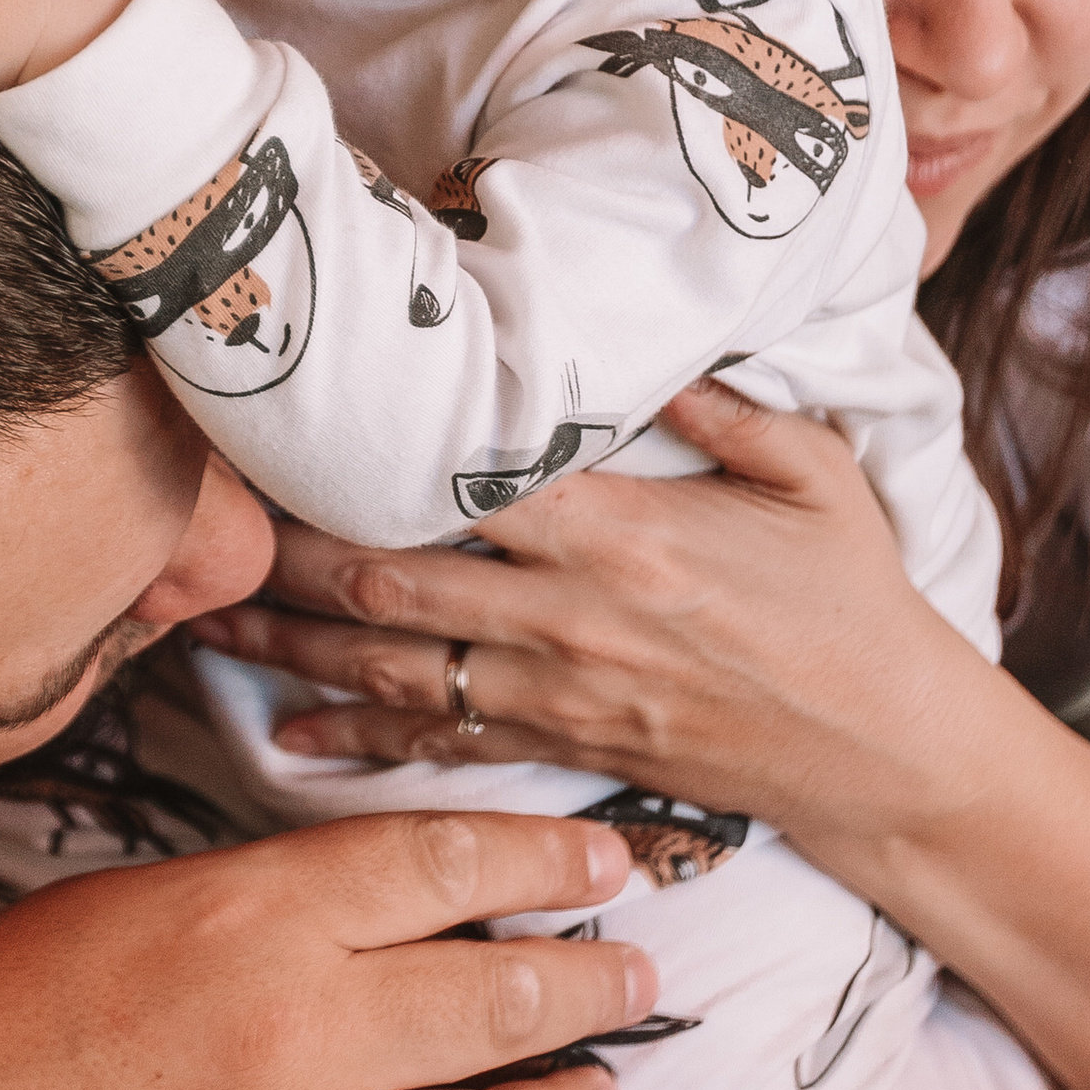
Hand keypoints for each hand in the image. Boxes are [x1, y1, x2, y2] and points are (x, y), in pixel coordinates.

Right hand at [0, 808, 654, 1089]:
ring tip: (596, 1089)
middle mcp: (300, 1039)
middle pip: (506, 1002)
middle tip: (636, 975)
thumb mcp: (137, 900)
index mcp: (257, 916)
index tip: (609, 864)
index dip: (547, 863)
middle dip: (593, 986)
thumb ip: (276, 899)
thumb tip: (399, 897)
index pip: (451, 867)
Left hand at [190, 377, 984, 847]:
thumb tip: (645, 338)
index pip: (466, 483)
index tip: (294, 421)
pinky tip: (285, 730)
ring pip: (393, 664)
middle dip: (288, 552)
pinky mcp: (564, 746)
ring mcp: (559, 691)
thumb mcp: (810, 474)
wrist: (887, 751)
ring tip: (204, 615)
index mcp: (623, 530)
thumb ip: (723, 403)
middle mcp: (571, 614)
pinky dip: (355, 740)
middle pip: (393, 575)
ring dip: (292, 642)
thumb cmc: (853, 600)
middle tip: (202, 517)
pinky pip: (438, 745)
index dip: (370, 456)